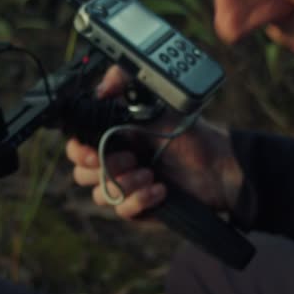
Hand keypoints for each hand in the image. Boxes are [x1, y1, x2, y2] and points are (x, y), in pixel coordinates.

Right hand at [65, 66, 244, 220]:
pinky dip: (140, 199)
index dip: (78, 150)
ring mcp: (125, 187)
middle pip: (81, 174)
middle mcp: (114, 163)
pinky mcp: (138, 208)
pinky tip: (161, 190)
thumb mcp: (159, 100)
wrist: (217, 166)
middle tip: (132, 157)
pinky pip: (122, 211)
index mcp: (112, 138)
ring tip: (151, 173)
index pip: (76, 147)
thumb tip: (100, 88)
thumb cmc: (188, 134)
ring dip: (125, 184)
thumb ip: (128, 82)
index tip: (93, 151)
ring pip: (100, 195)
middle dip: (105, 166)